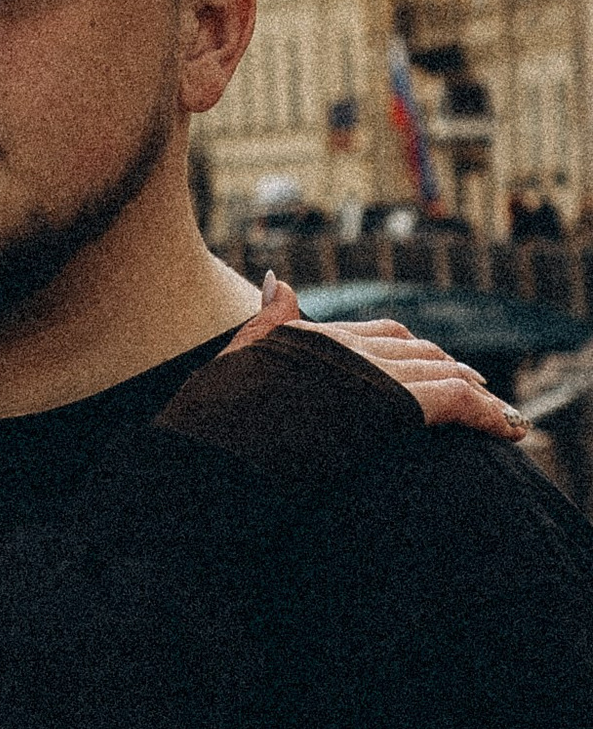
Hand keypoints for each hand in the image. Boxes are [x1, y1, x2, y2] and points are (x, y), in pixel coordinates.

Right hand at [229, 274, 528, 440]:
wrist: (217, 449)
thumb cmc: (215, 418)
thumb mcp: (237, 361)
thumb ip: (268, 321)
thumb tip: (280, 278)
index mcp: (314, 337)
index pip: (380, 335)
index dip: (414, 351)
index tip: (436, 367)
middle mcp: (349, 348)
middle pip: (417, 351)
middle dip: (452, 370)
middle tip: (481, 391)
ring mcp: (371, 373)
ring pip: (442, 373)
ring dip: (479, 393)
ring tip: (505, 416)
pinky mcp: (392, 405)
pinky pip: (456, 402)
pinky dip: (489, 413)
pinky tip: (513, 429)